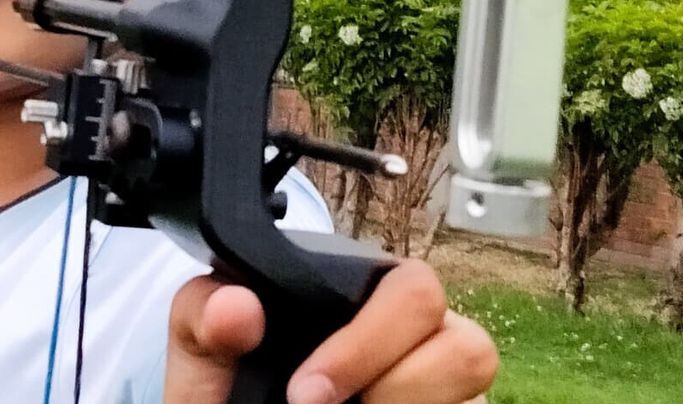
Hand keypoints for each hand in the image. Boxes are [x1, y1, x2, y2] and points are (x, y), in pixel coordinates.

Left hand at [164, 259, 496, 403]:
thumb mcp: (204, 349)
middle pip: (468, 346)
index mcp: (371, 296)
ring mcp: (445, 390)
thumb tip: (236, 309)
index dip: (367, 343)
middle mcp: (422, 341)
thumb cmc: (229, 385)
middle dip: (397, 385)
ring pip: (478, 395)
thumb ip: (206, 316)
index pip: (415, 290)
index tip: (306, 391)